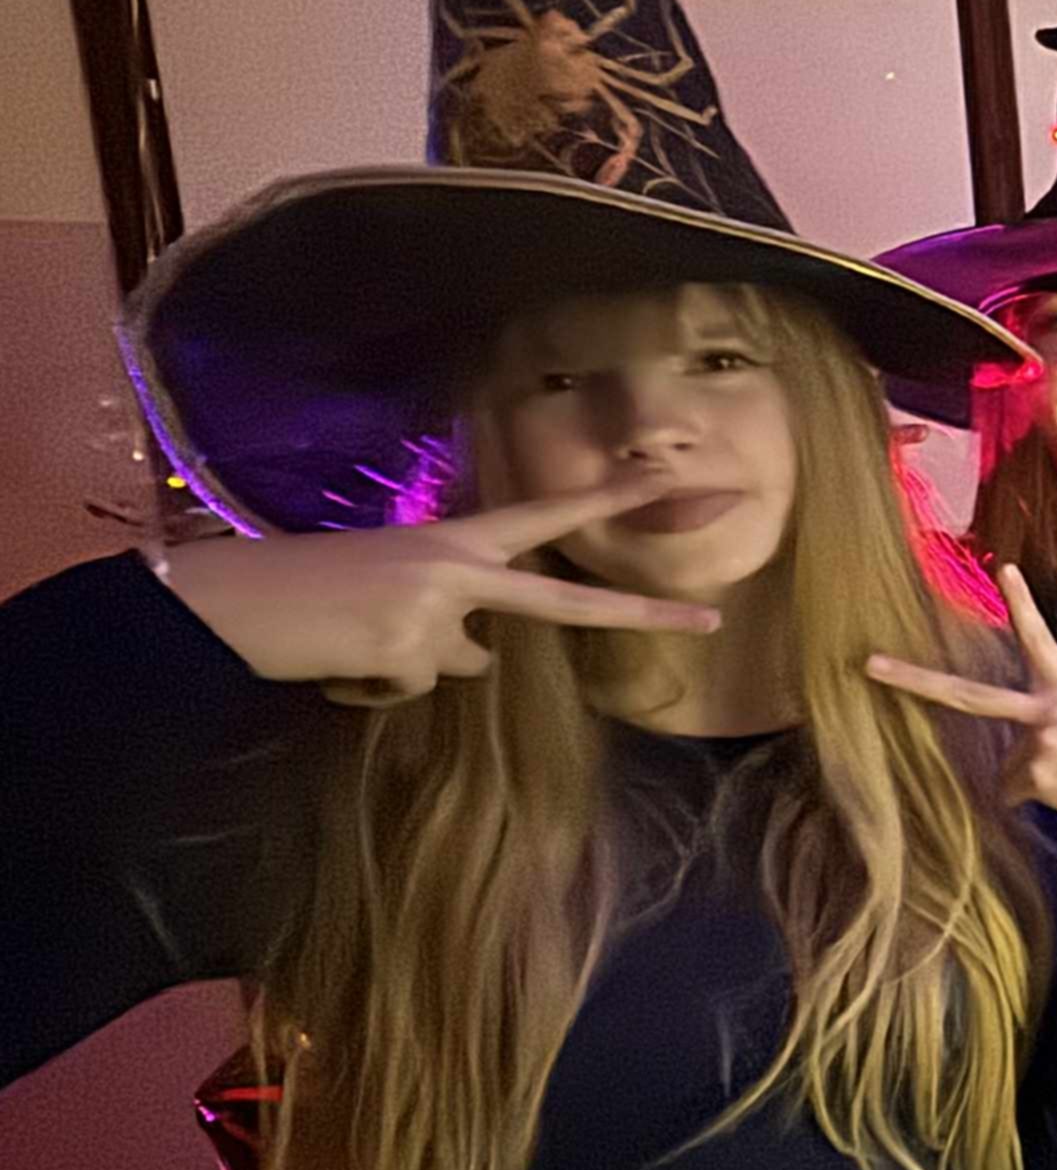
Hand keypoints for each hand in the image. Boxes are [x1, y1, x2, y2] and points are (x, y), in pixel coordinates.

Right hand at [158, 484, 722, 704]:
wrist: (230, 599)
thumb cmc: (305, 585)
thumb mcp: (390, 578)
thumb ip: (450, 603)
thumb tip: (481, 655)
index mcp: (452, 541)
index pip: (544, 516)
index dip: (609, 498)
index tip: (671, 479)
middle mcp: (457, 569)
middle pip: (566, 600)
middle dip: (642, 612)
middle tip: (713, 621)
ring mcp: (440, 613)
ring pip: (465, 664)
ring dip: (416, 664)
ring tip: (350, 639)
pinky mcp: (410, 656)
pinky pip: (411, 690)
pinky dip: (376, 688)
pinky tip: (335, 664)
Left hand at [866, 565, 1056, 852]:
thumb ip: (1049, 729)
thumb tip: (1011, 761)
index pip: (1039, 641)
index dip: (1021, 603)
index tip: (1006, 568)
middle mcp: (1049, 708)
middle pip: (967, 695)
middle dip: (913, 680)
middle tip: (869, 665)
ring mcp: (1039, 739)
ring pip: (1005, 771)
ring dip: (1033, 785)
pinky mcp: (1035, 773)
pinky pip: (1010, 796)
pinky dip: (1034, 804)